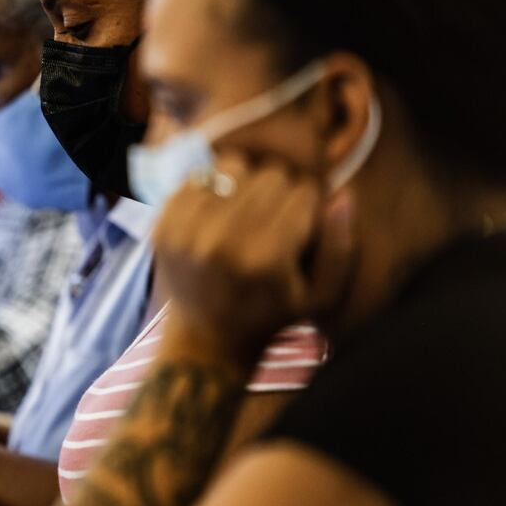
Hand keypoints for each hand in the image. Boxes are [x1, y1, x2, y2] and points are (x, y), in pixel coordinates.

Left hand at [153, 160, 354, 364]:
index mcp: (266, 257)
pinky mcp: (163, 226)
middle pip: (271, 175)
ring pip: (233, 166)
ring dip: (246, 183)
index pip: (304, 192)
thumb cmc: (270, 316)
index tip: (301, 226)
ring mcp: (187, 232)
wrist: (204, 340)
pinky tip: (216, 214)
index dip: (309, 206)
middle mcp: (223, 240)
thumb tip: (343, 193)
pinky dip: (211, 188)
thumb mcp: (321, 296)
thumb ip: (341, 247)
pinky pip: (197, 177)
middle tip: (273, 219)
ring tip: (245, 211)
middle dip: (281, 192)